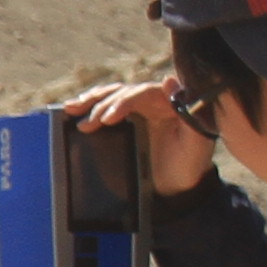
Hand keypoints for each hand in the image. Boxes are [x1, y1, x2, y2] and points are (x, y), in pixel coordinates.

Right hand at [65, 79, 216, 197]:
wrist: (179, 187)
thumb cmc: (189, 164)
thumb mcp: (196, 141)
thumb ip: (189, 112)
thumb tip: (169, 80)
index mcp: (168, 101)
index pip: (143, 92)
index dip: (124, 102)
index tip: (108, 119)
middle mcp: (151, 101)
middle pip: (123, 92)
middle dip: (102, 104)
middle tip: (86, 124)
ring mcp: (136, 110)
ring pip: (111, 96)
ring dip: (90, 101)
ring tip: (70, 109)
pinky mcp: (124, 121)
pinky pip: (105, 109)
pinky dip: (89, 108)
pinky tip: (72, 112)